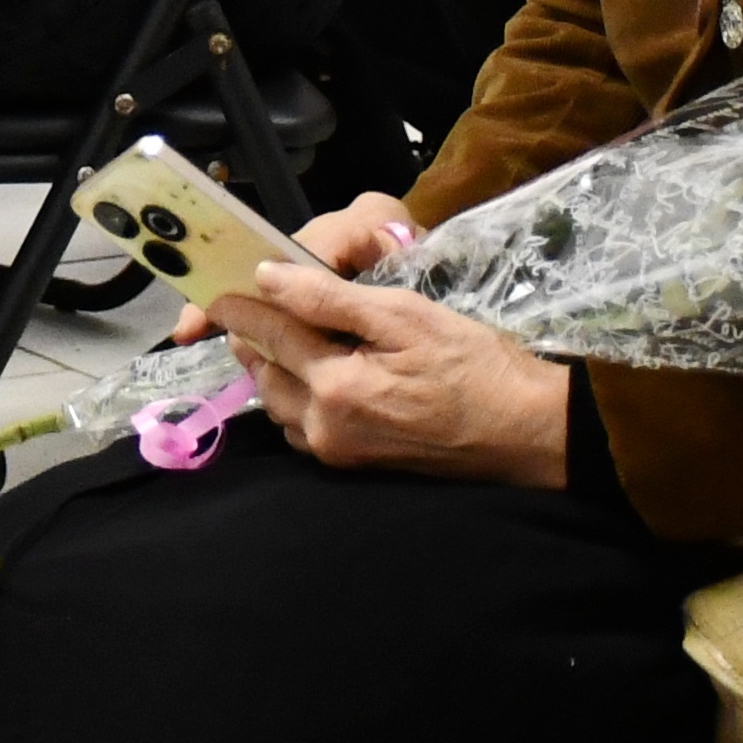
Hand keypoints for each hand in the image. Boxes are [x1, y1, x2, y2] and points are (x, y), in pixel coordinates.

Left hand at [189, 208, 567, 484]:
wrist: (526, 432)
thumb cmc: (474, 365)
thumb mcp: (405, 316)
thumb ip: (330, 298)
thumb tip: (267, 277)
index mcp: (337, 388)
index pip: (270, 333)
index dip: (241, 304)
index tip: (217, 283)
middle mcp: (326, 428)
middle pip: (264, 373)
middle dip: (252, 336)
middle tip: (247, 302)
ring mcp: (338, 452)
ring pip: (279, 403)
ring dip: (271, 367)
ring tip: (276, 331)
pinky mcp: (353, 465)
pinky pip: (301, 427)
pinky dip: (293, 396)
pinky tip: (309, 374)